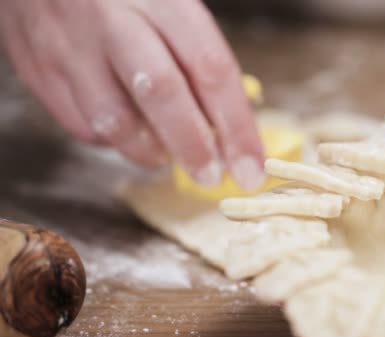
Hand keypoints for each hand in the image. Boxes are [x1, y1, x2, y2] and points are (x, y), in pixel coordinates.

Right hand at [0, 0, 265, 189]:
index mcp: (160, 0)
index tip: (251, 168)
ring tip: (164, 152)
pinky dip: (113, 140)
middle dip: (192, 147)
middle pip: (161, 93)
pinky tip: (125, 128)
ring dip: (148, 150)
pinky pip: (81, 125)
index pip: (211, 69)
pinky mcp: (38, 69)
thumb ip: (197, 60)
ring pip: (114, 121)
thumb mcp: (169, 8)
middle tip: (211, 177)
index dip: (237, 127)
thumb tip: (226, 130)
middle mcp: (113, 20)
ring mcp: (69, 46)